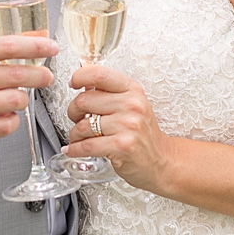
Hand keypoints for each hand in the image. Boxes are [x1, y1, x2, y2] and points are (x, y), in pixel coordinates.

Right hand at [0, 33, 57, 154]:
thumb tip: (17, 43)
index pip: (9, 45)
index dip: (36, 46)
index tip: (51, 48)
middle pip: (18, 74)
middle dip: (39, 76)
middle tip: (46, 77)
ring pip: (15, 101)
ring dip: (22, 99)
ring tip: (16, 96)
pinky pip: (5, 126)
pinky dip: (11, 120)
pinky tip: (3, 115)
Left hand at [62, 62, 172, 192]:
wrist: (160, 160)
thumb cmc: (142, 132)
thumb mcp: (131, 104)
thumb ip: (109, 92)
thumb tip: (82, 80)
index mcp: (132, 90)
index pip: (100, 74)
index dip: (80, 77)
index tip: (73, 83)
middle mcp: (132, 105)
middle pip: (84, 100)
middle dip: (73, 111)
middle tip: (76, 117)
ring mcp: (128, 126)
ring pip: (83, 125)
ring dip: (74, 134)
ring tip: (78, 137)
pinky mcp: (122, 146)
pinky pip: (87, 146)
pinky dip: (75, 149)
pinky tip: (73, 149)